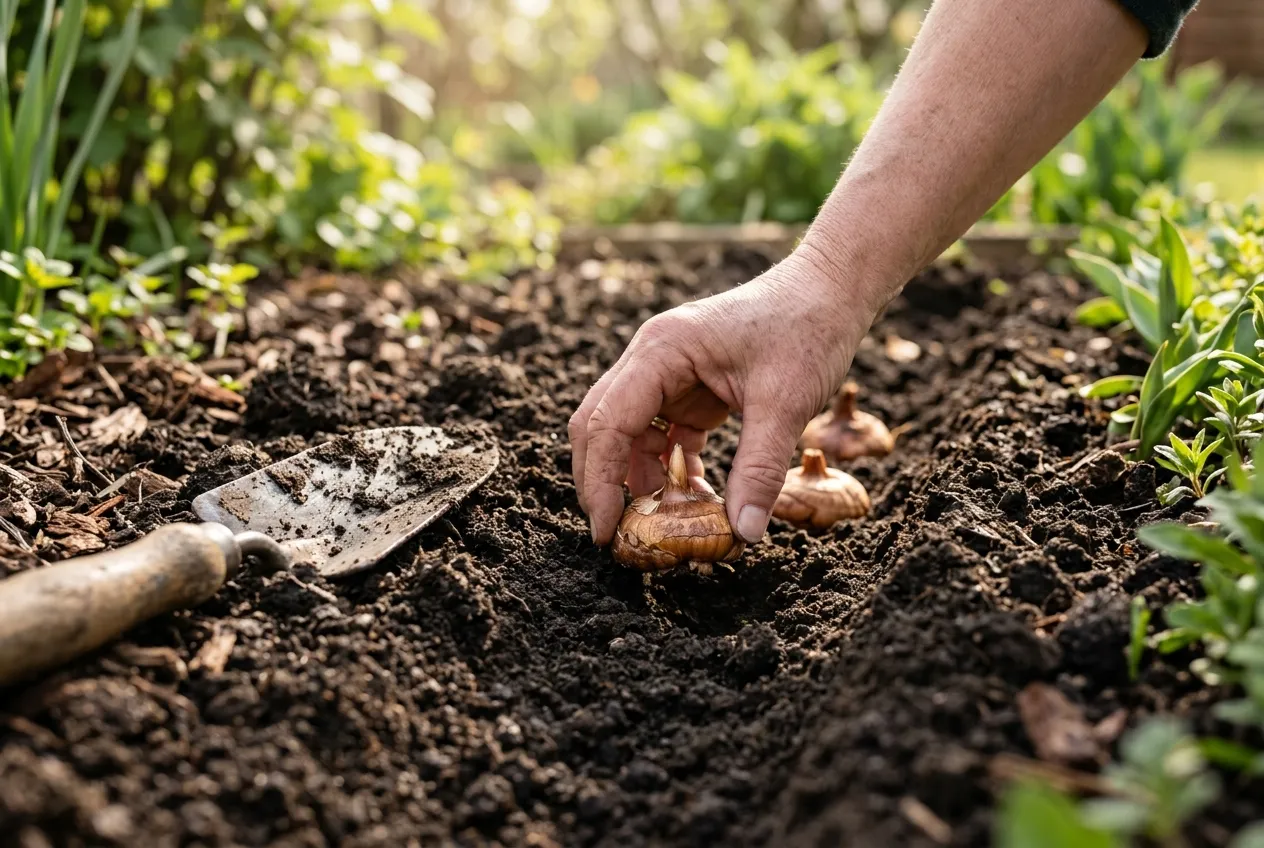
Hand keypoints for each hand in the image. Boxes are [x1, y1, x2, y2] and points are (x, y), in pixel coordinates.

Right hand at [568, 245, 882, 545]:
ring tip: (664, 525)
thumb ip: (759, 469)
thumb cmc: (807, 329)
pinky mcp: (689, 388)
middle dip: (604, 482)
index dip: (600, 481)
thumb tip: (742, 532)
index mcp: (662, 351)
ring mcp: (668, 374)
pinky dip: (670, 469)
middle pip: (601, 427)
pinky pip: (662, 435)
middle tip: (619, 537)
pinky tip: (694, 497)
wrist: (830, 292)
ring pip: (629, 435)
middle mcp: (652, 359)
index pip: (608, 422)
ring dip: (640, 480)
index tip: (608, 531)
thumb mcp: (786, 402)